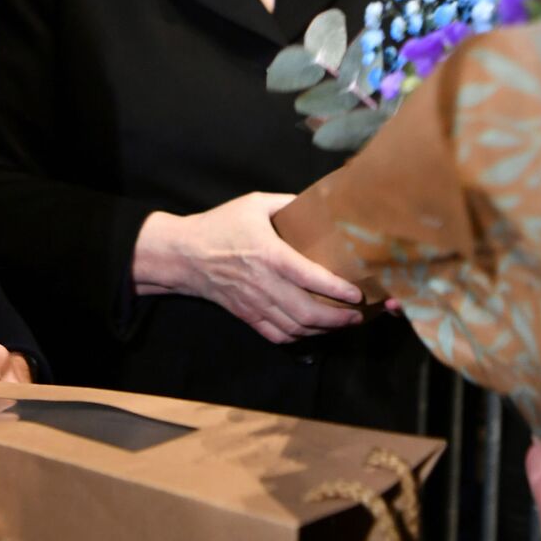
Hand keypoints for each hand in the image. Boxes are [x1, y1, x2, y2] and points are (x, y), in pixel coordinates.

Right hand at [132, 193, 365, 343]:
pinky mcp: (246, 316)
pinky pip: (276, 336)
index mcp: (268, 254)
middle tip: (358, 315)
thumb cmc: (219, 226)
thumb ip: (286, 203)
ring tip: (342, 323)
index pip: (309, 277)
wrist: (183, 255)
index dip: (336, 289)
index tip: (358, 293)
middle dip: (338, 319)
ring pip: (294, 328)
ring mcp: (254, 304)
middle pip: (306, 312)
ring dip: (322, 330)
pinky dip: (298, 338)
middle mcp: (263, 284)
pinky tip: (312, 330)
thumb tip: (316, 203)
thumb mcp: (254, 203)